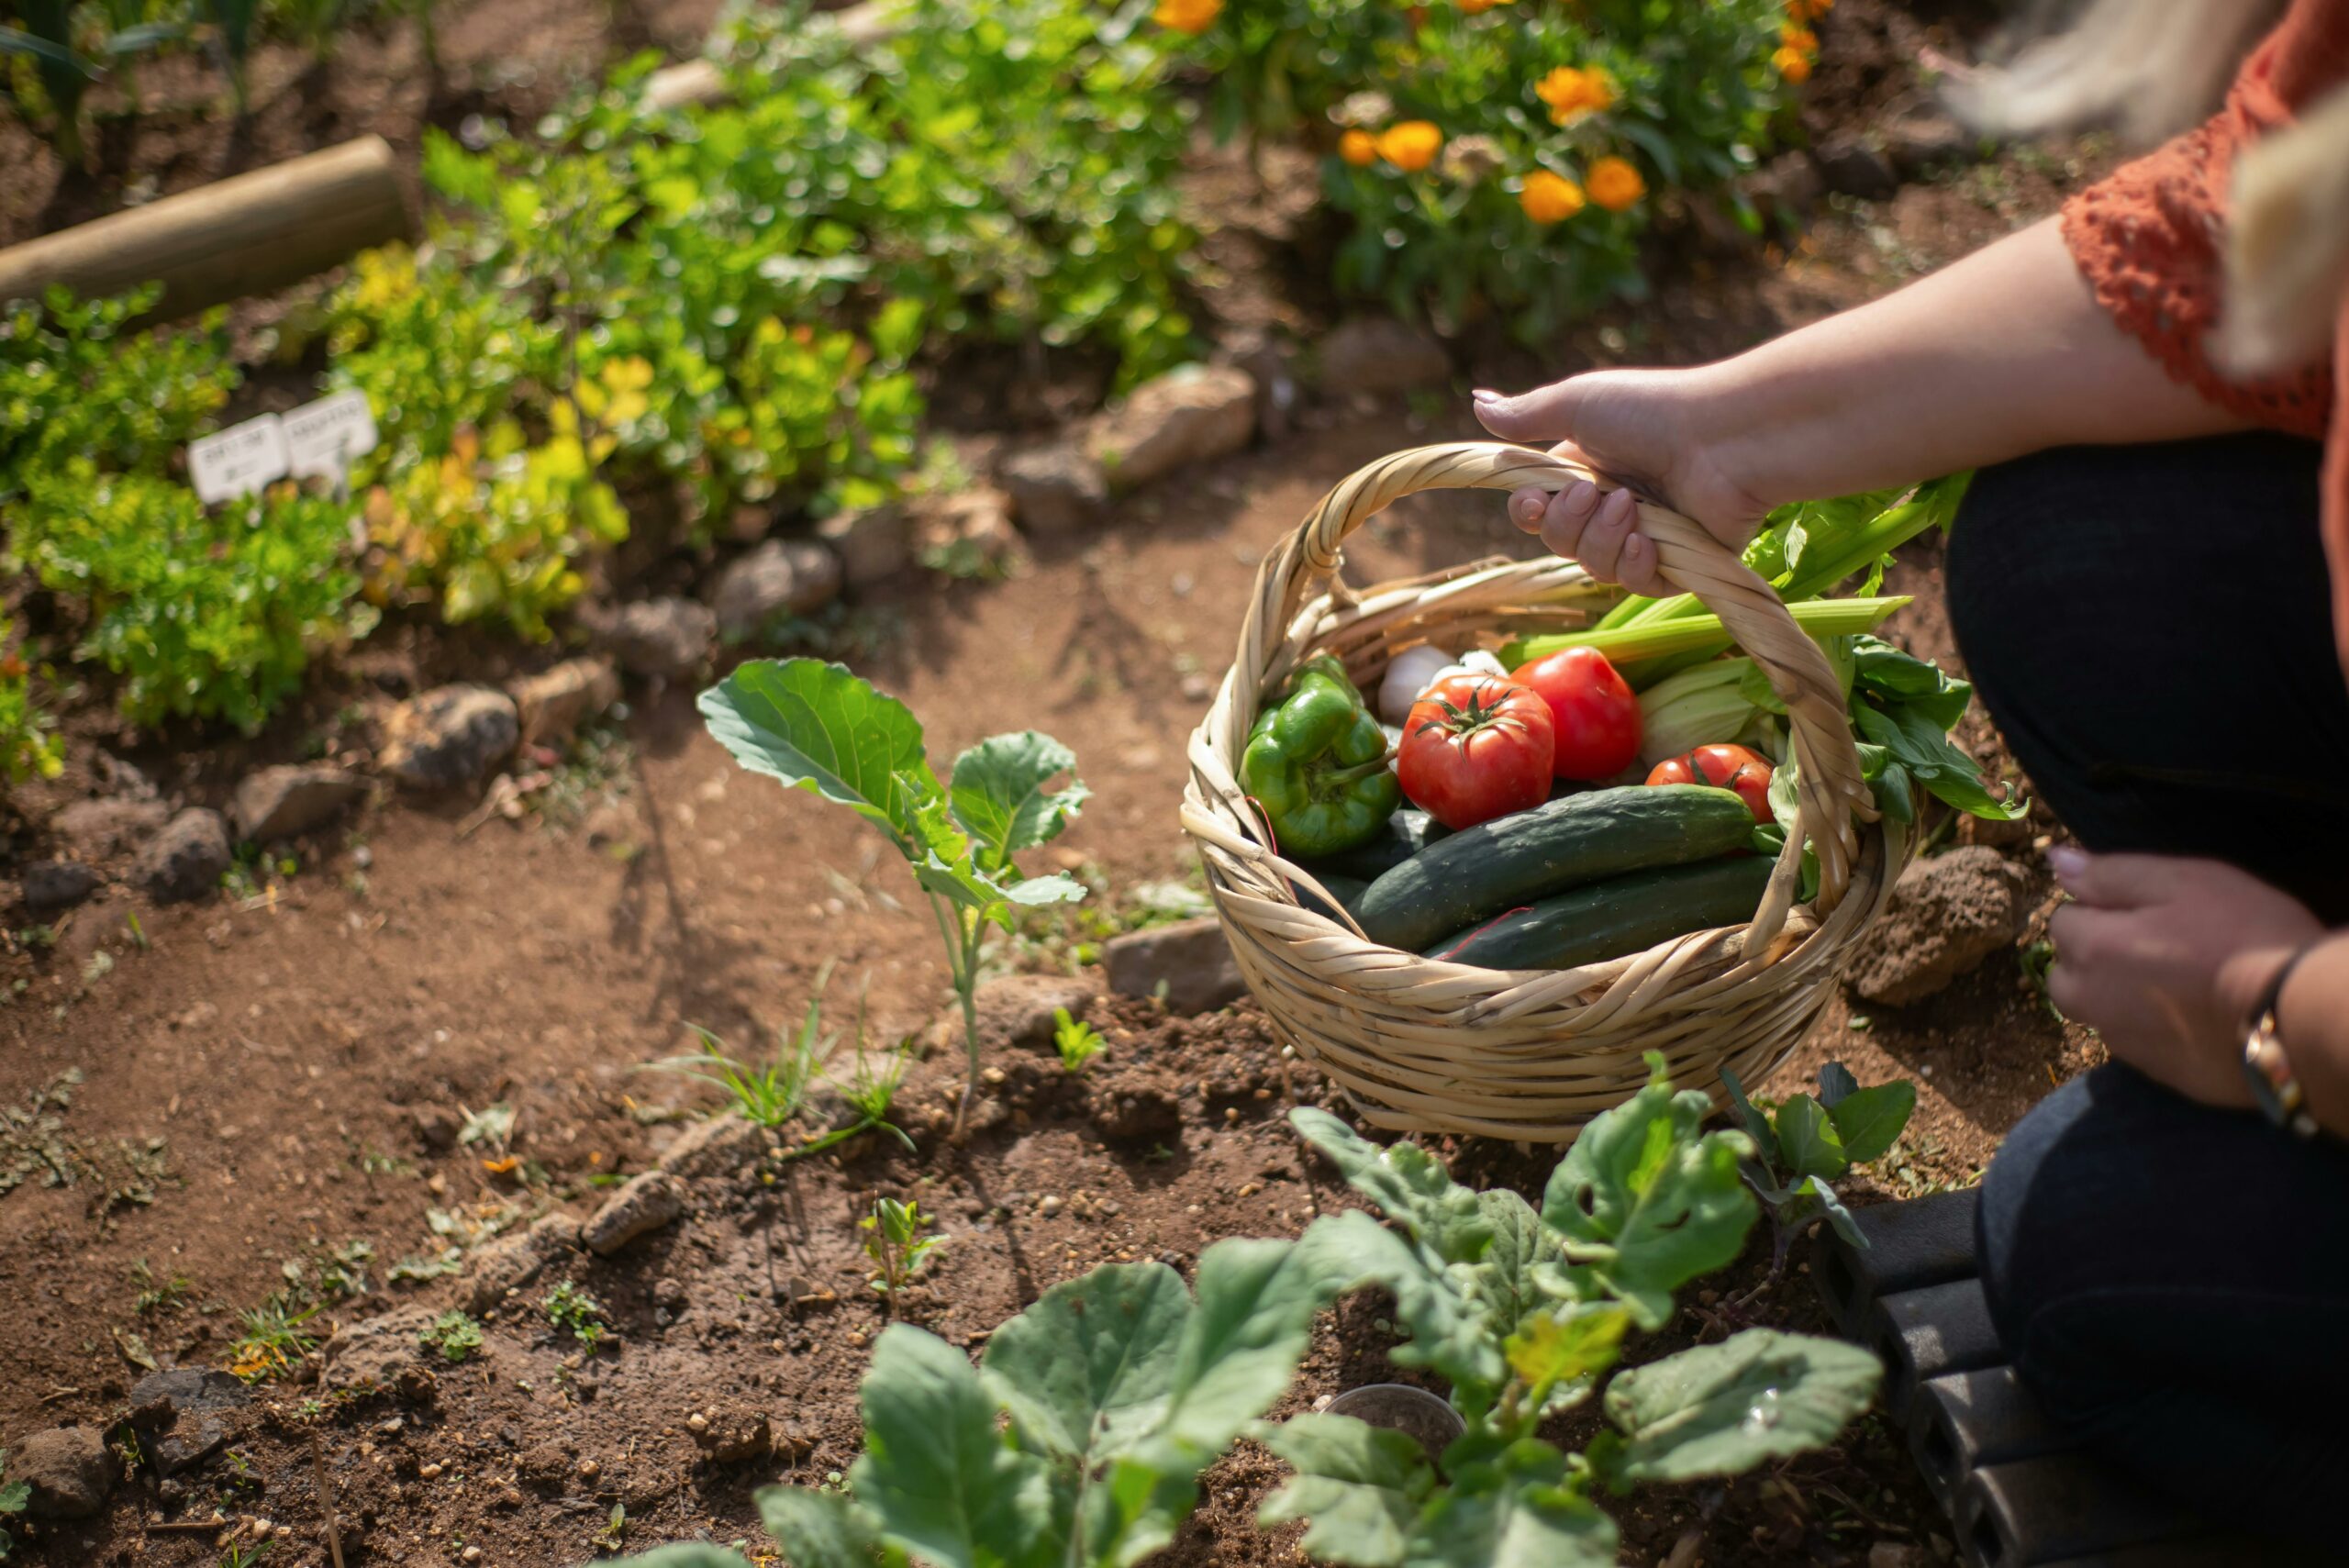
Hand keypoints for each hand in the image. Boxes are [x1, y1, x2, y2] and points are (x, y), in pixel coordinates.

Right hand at [1472, 366, 1772, 597]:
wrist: (1725, 438)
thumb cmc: (1653, 411)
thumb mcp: (1579, 404)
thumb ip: (1526, 415)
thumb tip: (1476, 401)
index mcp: (1587, 470)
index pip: (1537, 509)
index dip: (1528, 513)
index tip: (1532, 502)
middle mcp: (1612, 505)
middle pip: (1559, 542)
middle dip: (1567, 524)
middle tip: (1594, 494)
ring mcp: (1645, 536)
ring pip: (1593, 566)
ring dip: (1602, 540)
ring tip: (1632, 507)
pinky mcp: (1678, 564)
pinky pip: (1635, 584)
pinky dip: (1634, 565)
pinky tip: (1647, 543)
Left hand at [2046, 847, 2323, 1107]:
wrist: (2299, 1015)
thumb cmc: (2244, 934)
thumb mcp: (2182, 882)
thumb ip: (2111, 873)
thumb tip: (2056, 860)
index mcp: (2093, 949)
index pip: (2062, 922)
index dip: (2097, 910)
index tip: (2141, 910)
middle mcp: (2094, 1002)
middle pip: (2065, 975)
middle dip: (2089, 958)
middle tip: (2149, 946)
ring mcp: (2125, 1044)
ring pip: (2096, 1013)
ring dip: (2113, 995)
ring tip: (2170, 981)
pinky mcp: (2159, 1074)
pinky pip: (2134, 1044)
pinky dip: (2147, 1027)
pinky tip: (2188, 1015)